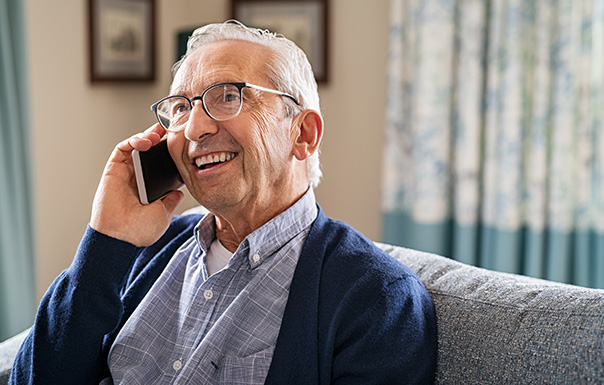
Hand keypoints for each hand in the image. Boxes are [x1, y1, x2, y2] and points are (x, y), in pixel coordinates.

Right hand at [90, 124, 184, 246]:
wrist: (120, 237)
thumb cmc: (140, 230)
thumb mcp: (164, 213)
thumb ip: (171, 200)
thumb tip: (180, 192)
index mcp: (151, 188)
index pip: (161, 164)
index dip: (170, 152)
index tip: (182, 143)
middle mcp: (138, 178)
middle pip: (149, 152)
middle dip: (160, 138)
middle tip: (171, 128)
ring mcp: (126, 173)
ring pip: (136, 146)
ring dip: (147, 136)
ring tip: (159, 134)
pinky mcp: (113, 170)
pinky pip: (122, 149)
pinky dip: (134, 141)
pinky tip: (146, 141)